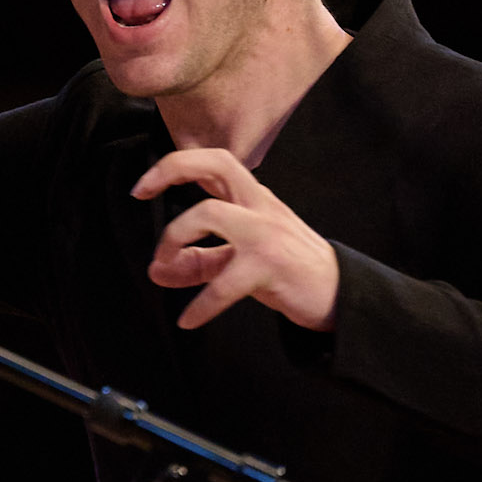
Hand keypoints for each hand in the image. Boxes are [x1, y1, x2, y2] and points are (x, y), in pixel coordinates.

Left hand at [131, 147, 338, 331]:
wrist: (340, 294)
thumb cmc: (288, 270)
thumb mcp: (240, 258)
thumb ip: (200, 261)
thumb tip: (157, 271)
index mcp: (252, 199)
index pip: (214, 162)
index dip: (175, 165)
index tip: (143, 186)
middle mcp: (260, 207)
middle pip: (217, 164)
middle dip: (171, 170)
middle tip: (141, 194)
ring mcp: (267, 233)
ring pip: (211, 214)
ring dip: (176, 239)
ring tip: (163, 269)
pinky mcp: (271, 266)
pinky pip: (225, 283)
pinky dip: (201, 305)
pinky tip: (188, 319)